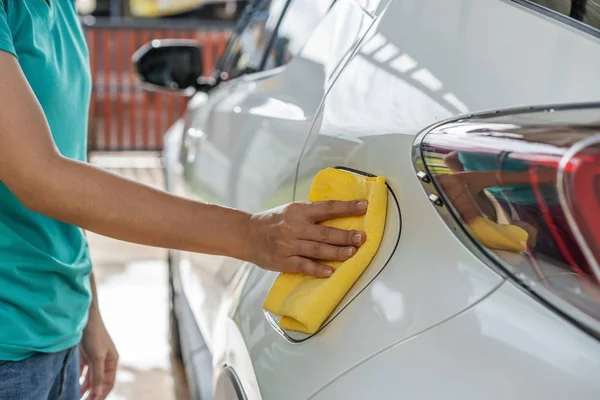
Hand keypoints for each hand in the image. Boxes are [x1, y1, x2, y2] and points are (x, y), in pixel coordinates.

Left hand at [80, 309, 118, 399]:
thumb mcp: (96, 357)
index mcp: (112, 361)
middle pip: (100, 382)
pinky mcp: (86, 354)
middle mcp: (105, 360)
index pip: (108, 383)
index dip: (101, 395)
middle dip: (93, 393)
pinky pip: (84, 370)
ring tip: (77, 396)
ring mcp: (95, 357)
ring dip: (85, 387)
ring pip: (91, 377)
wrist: (84, 317)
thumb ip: (97, 375)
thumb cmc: (94, 335)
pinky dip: (80, 378)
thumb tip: (98, 392)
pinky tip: (75, 384)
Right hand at [248, 200, 367, 276]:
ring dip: (336, 252)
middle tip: (362, 237)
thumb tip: (340, 213)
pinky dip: (317, 269)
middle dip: (345, 235)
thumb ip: (311, 213)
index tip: (363, 206)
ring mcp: (289, 245)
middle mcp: (295, 227)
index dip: (346, 207)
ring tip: (352, 253)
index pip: (327, 207)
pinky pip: (304, 266)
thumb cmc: (273, 221)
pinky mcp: (284, 261)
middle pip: (324, 232)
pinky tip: (330, 272)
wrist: (247, 235)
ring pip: (317, 250)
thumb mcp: (291, 209)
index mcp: (298, 211)